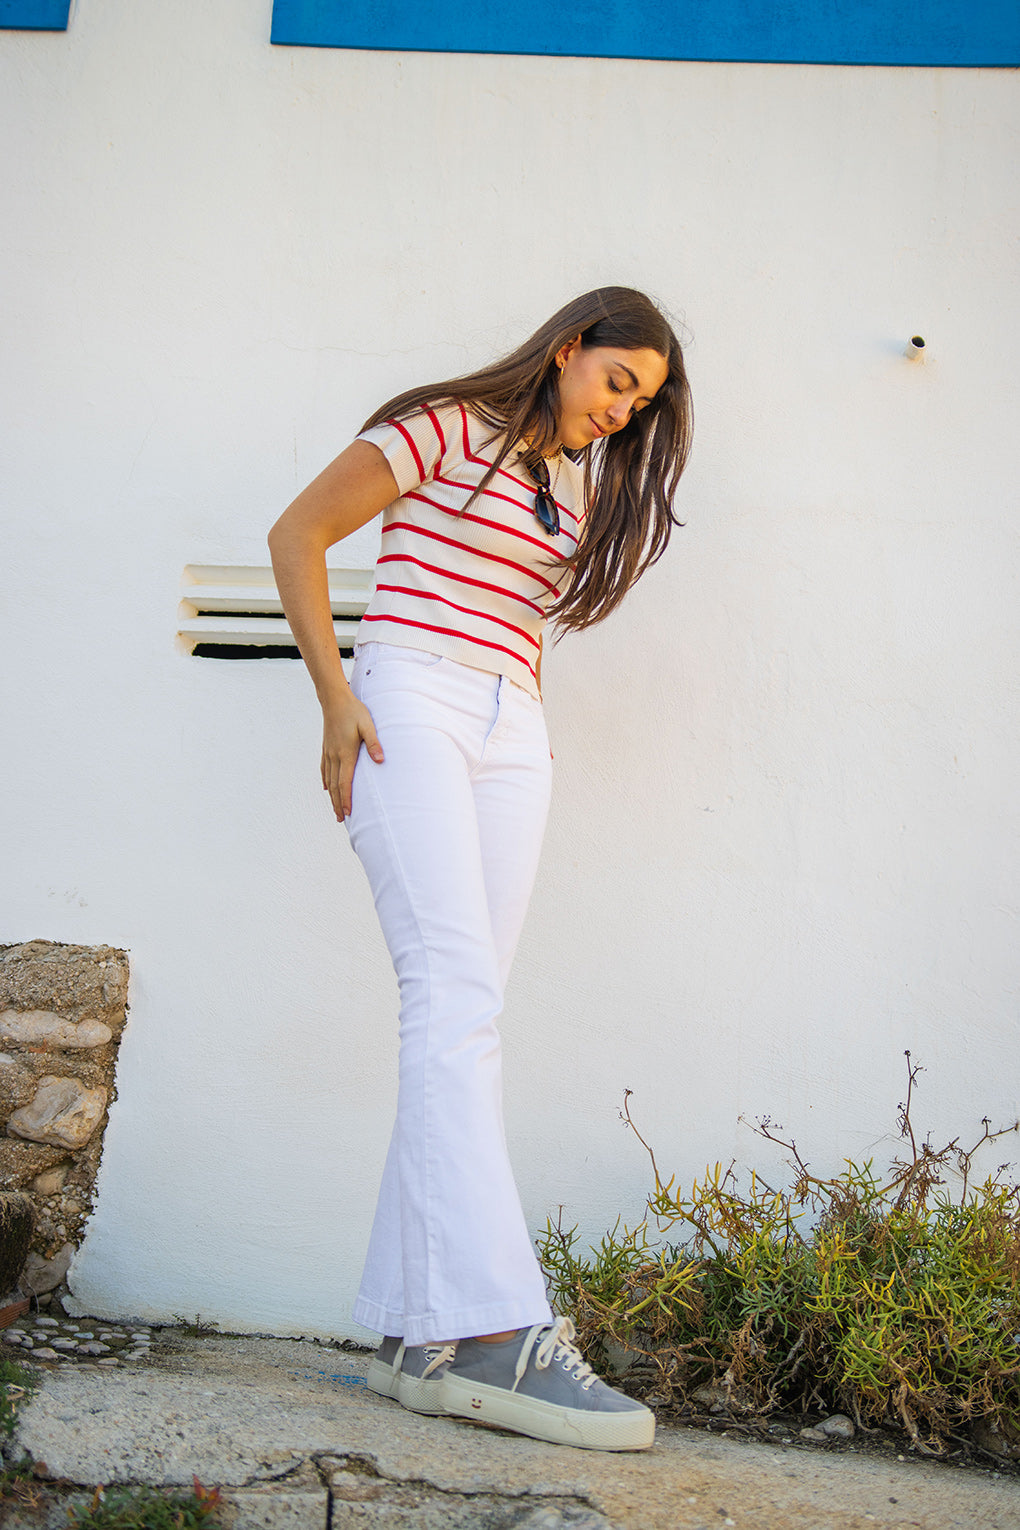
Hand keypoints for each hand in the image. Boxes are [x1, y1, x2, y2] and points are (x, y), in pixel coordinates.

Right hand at [320, 694, 383, 822]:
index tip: (347, 813)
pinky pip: (325, 769)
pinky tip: (327, 787)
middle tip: (341, 819)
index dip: (346, 799)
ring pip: (329, 779)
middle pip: (335, 786)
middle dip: (338, 803)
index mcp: (345, 753)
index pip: (345, 782)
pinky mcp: (326, 747)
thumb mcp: (368, 725)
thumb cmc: (354, 711)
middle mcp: (334, 756)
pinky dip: (326, 781)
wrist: (334, 699)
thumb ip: (373, 743)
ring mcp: (329, 752)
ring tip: (335, 809)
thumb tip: (380, 760)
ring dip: (332, 796)